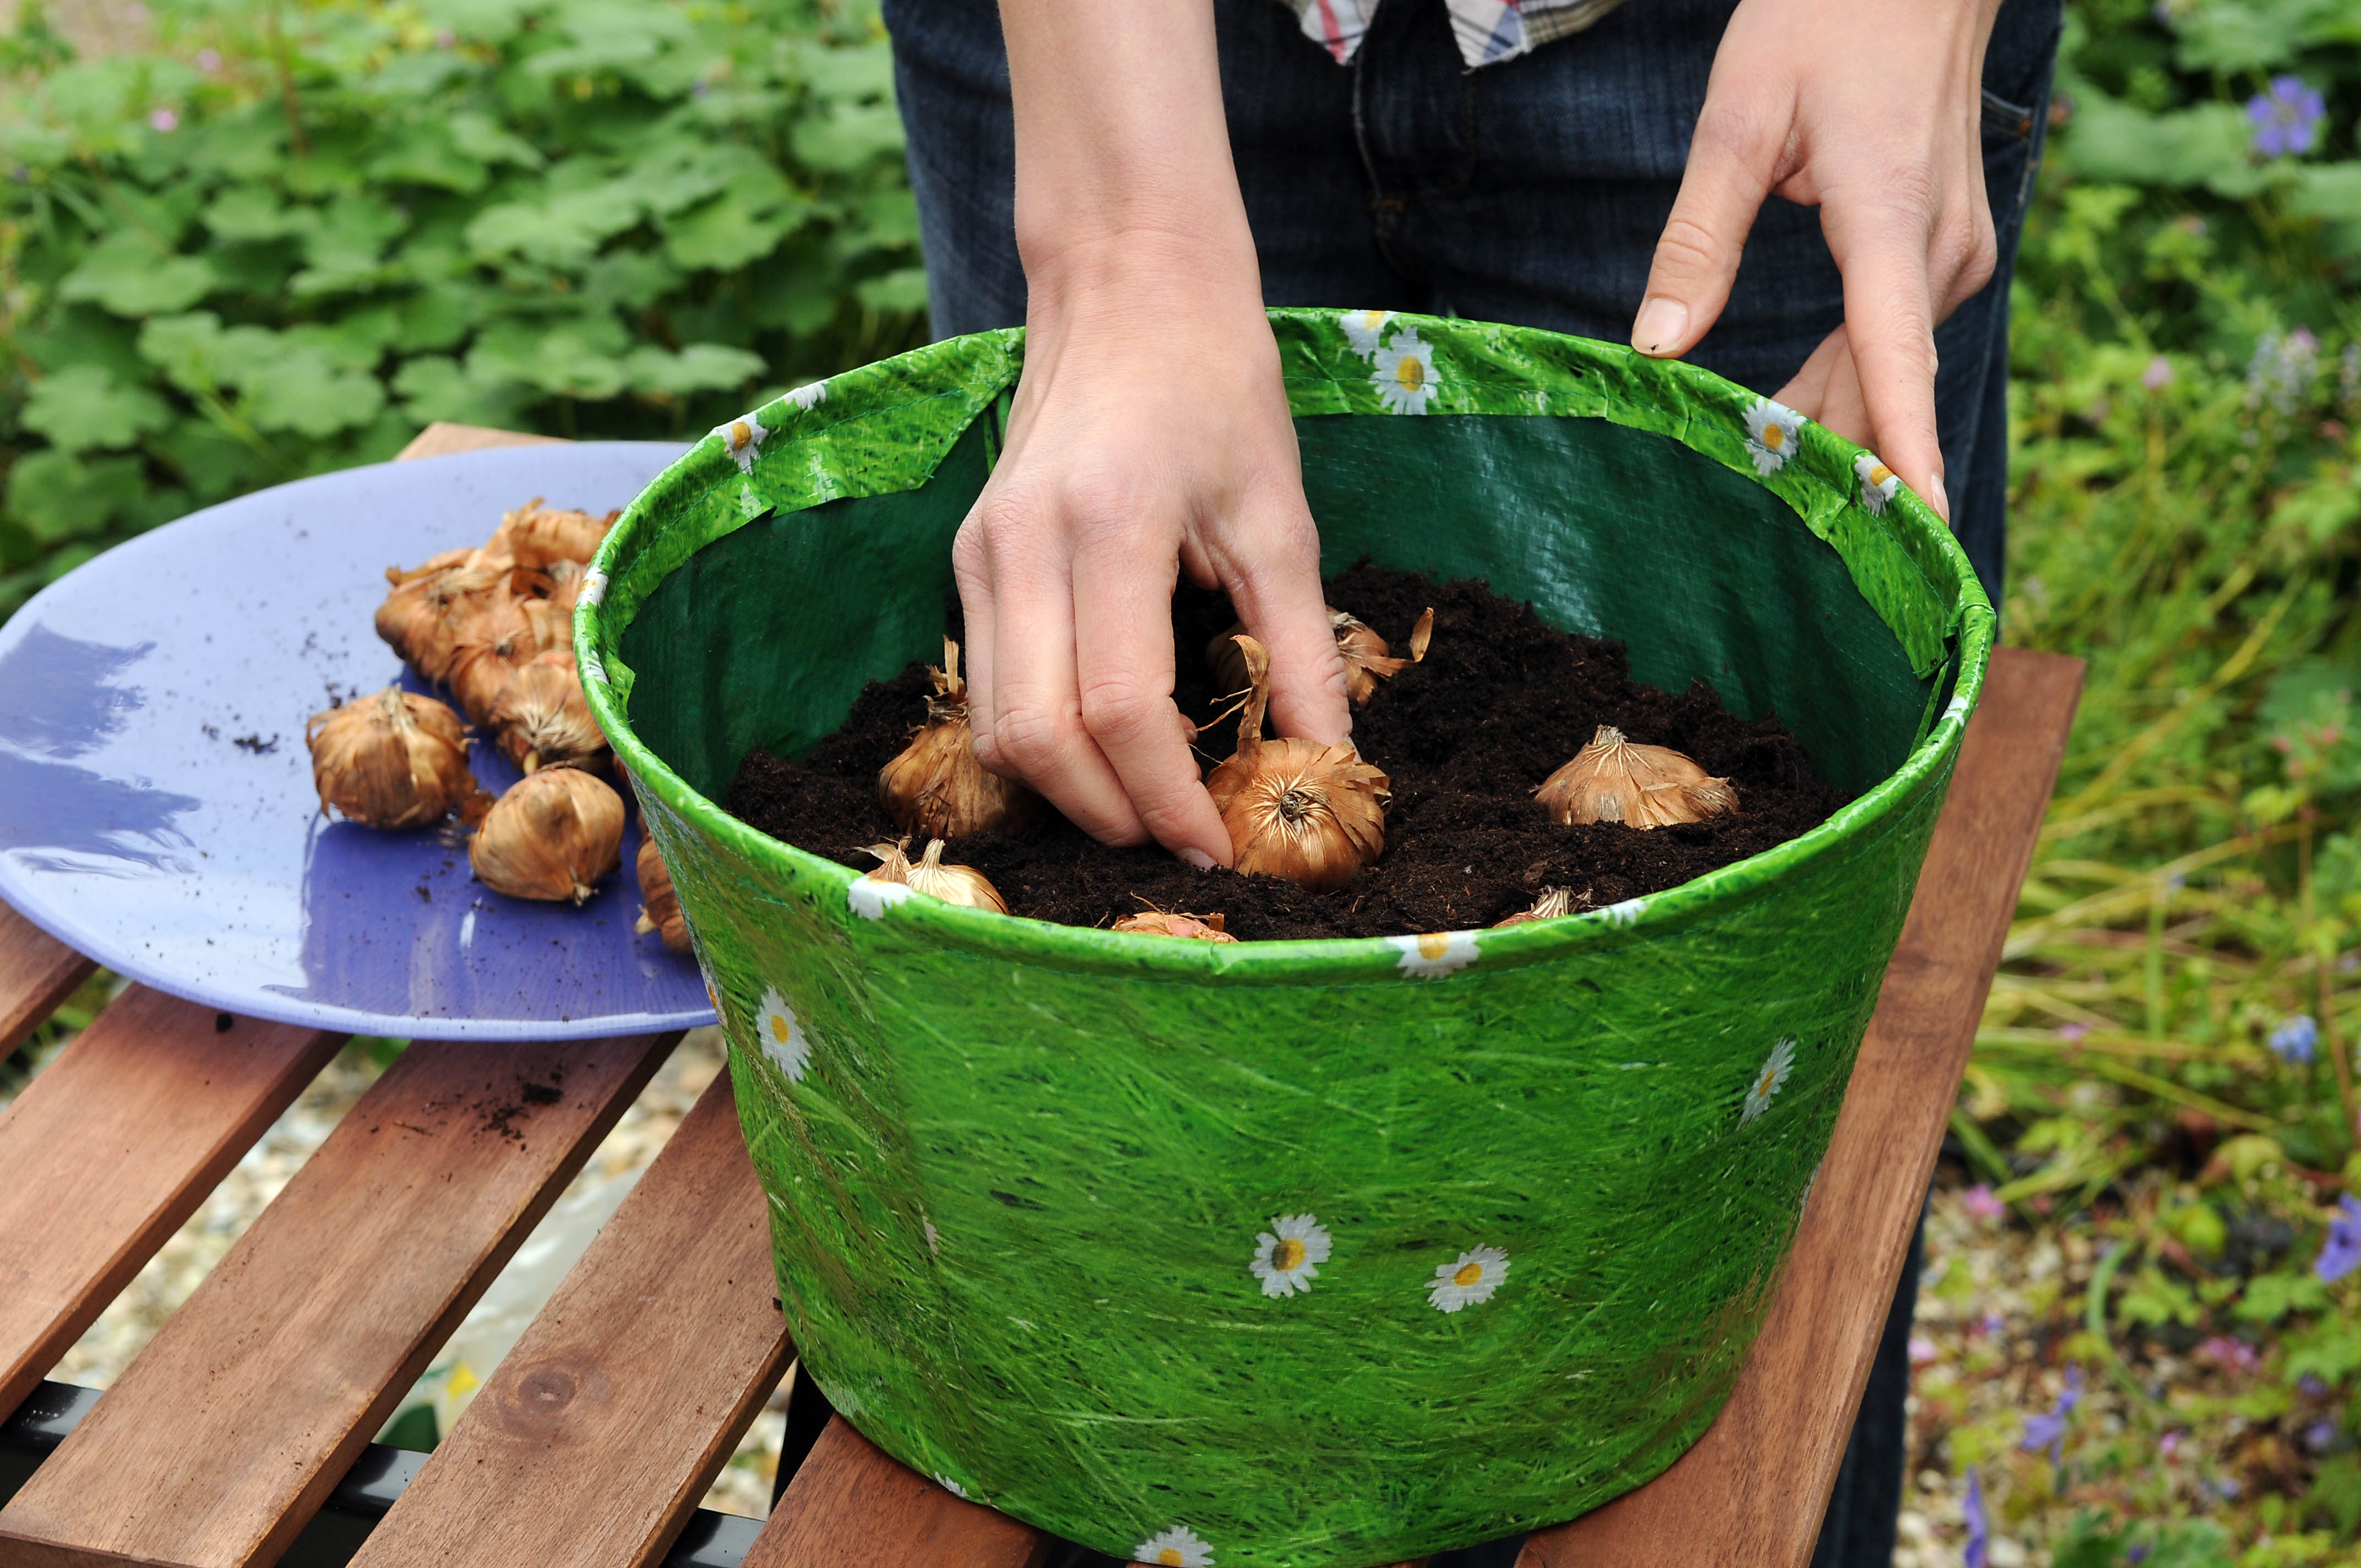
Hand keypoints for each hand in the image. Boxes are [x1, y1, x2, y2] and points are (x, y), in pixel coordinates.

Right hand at [955, 239, 1350, 864]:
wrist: (1128, 286)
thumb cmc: (1216, 386)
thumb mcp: (1281, 516)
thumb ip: (1299, 651)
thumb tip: (1330, 765)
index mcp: (1110, 524)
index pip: (1122, 708)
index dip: (1168, 799)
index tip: (1219, 847)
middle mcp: (1022, 544)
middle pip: (1038, 738)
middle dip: (1109, 815)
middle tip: (1180, 842)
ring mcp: (981, 551)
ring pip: (994, 726)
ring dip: (1067, 790)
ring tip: (1146, 805)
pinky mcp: (968, 556)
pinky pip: (986, 685)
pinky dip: (1041, 739)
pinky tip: (1108, 744)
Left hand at [1629, 0, 2006, 520]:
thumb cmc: (1824, 20)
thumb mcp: (1737, 118)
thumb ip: (1698, 238)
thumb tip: (1659, 345)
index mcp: (1888, 211)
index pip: (1895, 352)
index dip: (1905, 445)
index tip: (1916, 524)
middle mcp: (1941, 245)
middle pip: (1883, 380)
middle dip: (1828, 454)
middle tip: (1757, 519)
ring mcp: (1957, 250)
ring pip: (1891, 366)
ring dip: (1833, 420)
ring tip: (1761, 474)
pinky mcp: (1952, 250)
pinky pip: (1899, 338)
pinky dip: (1852, 379)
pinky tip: (1797, 417)